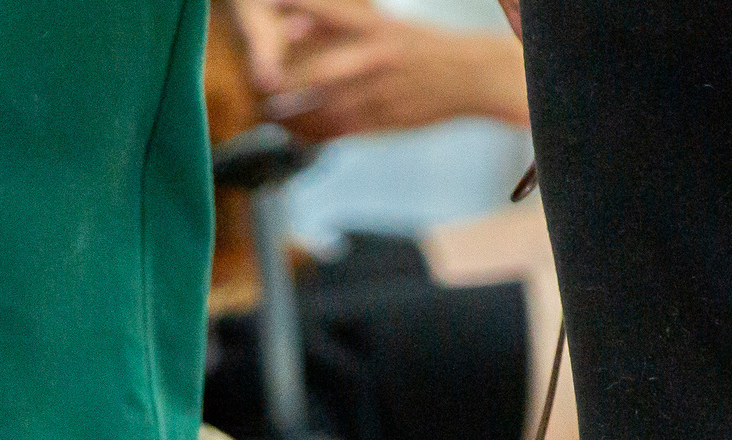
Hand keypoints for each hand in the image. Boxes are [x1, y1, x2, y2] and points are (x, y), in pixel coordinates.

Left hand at [243, 0, 528, 139]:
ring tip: (272, 115)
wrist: (470, 78)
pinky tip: (298, 135)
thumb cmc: (423, 49)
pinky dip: (314, 135)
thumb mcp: (387, 26)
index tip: (267, 5)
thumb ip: (340, 27)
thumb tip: (292, 28)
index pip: (329, 13)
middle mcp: (376, 60)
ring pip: (323, 108)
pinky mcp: (382, 122)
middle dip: (284, 80)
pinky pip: (338, 132)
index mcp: (378, 29)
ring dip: (292, 114)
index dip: (297, 6)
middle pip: (317, 72)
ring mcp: (379, 94)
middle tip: (260, 82)